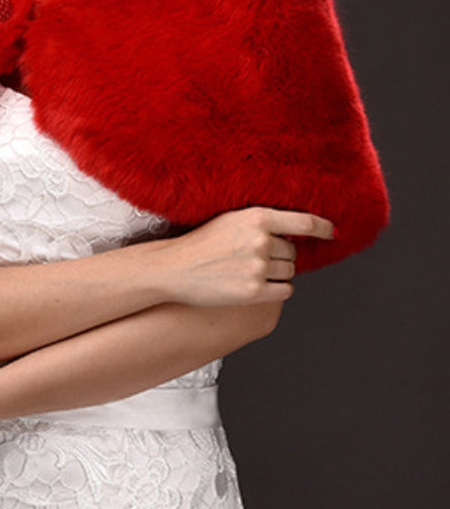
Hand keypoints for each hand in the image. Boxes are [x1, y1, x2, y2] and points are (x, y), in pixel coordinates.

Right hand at [166, 207, 333, 306]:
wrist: (175, 267)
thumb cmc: (202, 243)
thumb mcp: (231, 220)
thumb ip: (261, 223)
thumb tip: (294, 232)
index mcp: (257, 217)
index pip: (303, 222)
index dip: (322, 227)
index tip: (332, 232)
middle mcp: (260, 240)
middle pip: (292, 252)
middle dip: (280, 256)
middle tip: (256, 258)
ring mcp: (257, 267)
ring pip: (289, 272)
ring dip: (277, 273)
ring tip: (250, 271)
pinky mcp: (253, 291)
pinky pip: (284, 291)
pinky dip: (276, 290)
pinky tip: (256, 285)